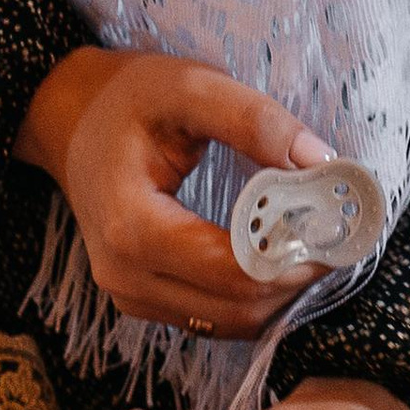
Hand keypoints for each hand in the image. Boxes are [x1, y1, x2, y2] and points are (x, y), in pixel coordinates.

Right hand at [16, 49, 328, 335]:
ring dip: (279, 293)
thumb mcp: (191, 87)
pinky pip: (213, 317)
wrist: (72, 120)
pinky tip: (278, 255)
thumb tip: (321, 160)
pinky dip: (253, 295)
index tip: (337, 226)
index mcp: (133, 228)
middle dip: (295, 276)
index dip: (293, 254)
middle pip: (237, 307)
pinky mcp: (143, 300)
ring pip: (230, 322)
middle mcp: (127, 277)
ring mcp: (131, 295)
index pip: (233, 270)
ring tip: (313, 242)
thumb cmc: (130, 98)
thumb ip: (255, 120)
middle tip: (337, 236)